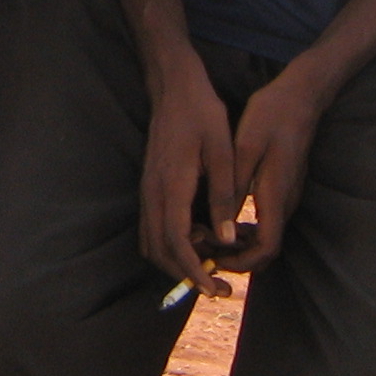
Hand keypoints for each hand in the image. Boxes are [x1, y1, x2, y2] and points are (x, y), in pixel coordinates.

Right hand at [137, 52, 240, 299]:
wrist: (173, 87)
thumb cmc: (201, 114)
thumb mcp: (222, 151)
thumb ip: (223, 196)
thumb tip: (227, 239)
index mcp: (172, 186)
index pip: (177, 243)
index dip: (194, 272)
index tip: (215, 289)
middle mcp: (153, 193)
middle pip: (158, 251)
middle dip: (185, 276)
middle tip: (218, 287)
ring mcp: (147, 190)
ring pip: (152, 242)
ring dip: (176, 262)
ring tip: (210, 265)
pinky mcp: (150, 186)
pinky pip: (153, 227)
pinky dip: (171, 245)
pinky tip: (198, 240)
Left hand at [222, 69, 329, 273]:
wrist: (300, 98)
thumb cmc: (272, 117)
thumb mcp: (247, 147)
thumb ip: (235, 186)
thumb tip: (221, 223)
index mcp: (275, 195)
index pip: (266, 249)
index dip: (241, 262)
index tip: (214, 259)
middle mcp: (285, 203)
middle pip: (265, 250)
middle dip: (236, 258)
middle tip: (205, 249)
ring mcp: (286, 198)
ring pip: (265, 237)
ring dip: (239, 245)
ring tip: (208, 235)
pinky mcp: (282, 190)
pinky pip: (265, 222)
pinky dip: (244, 229)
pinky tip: (223, 217)